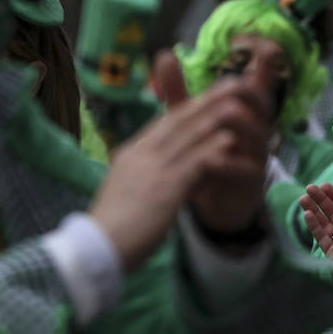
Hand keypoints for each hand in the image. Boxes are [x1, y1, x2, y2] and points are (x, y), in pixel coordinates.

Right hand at [89, 54, 270, 269]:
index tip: (211, 94)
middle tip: (232, 84)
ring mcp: (152, 170)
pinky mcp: (164, 189)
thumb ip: (146, 176)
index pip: (164, 124)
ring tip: (238, 103)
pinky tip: (230, 141)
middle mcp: (141, 155)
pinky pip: (193, 163)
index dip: (190, 106)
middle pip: (179, 121)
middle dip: (208, 101)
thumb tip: (163, 173)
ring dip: (215, 118)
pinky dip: (212, 150)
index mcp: (132, 154)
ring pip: (188, 136)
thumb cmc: (112, 228)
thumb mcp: (128, 191)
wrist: (94, 249)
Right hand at [300, 183, 332, 280]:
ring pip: (323, 223)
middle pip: (331, 213)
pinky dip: (314, 226)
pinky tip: (308, 214)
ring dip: (313, 211)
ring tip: (303, 199)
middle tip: (309, 188)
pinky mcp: (332, 252)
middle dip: (320, 200)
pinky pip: (321, 237)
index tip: (324, 186)